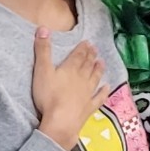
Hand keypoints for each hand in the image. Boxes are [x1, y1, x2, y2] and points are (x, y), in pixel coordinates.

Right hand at [32, 28, 107, 149]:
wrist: (60, 122)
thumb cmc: (49, 96)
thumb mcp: (41, 70)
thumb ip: (43, 50)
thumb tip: (43, 28)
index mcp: (70, 69)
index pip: (78, 56)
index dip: (82, 48)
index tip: (88, 43)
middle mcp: (82, 79)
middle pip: (87, 65)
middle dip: (91, 56)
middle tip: (95, 50)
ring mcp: (87, 94)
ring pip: (95, 78)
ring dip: (98, 70)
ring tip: (102, 63)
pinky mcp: (89, 107)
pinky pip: (99, 98)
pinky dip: (104, 92)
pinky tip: (107, 87)